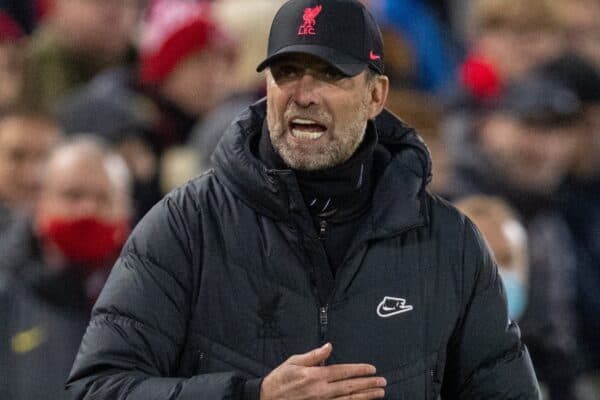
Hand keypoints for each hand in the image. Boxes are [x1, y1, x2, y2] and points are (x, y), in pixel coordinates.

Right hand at [260, 343, 385, 399]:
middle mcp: (321, 391)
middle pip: (350, 387)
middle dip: (368, 384)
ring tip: (379, 393)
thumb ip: (313, 355)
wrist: (267, 399)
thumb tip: (329, 347)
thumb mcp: (294, 362)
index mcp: (315, 375)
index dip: (359, 370)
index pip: (343, 371)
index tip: (372, 368)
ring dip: (366, 396)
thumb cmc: (279, 379)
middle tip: (383, 382)